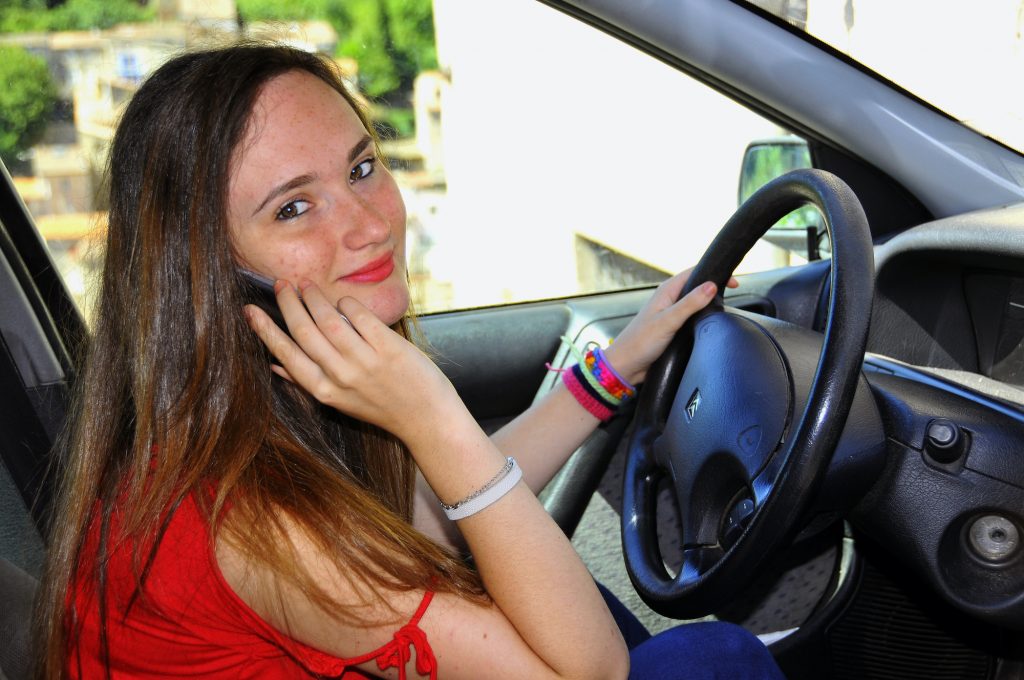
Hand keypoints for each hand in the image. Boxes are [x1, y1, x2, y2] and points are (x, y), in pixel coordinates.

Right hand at [244, 280, 464, 442]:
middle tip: (281, 284)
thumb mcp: (339, 401)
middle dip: (288, 303)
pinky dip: (348, 304)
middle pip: (304, 331)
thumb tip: (273, 366)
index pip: (285, 354)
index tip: (249, 310)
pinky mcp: (388, 348)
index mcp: (324, 391)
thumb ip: (307, 382)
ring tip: (307, 286)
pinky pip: (359, 316)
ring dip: (314, 298)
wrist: (425, 418)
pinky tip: (344, 301)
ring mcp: (365, 362)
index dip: (265, 330)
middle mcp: (340, 376)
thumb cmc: (381, 407)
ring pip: (329, 320)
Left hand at [602, 268, 738, 384]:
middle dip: (714, 288)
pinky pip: (692, 318)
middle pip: (697, 287)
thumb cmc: (640, 343)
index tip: (733, 282)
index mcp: (666, 291)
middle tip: (732, 294)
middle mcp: (669, 300)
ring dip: (708, 305)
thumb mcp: (668, 321)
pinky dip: (702, 318)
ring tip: (725, 308)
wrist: (626, 366)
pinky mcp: (673, 328)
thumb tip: (711, 285)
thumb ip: (690, 304)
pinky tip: (710, 324)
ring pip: (695, 304)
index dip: (714, 273)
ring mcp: (671, 314)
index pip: (694, 272)